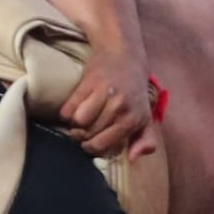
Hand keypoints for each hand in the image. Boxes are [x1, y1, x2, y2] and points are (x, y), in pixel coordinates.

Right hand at [59, 45, 155, 159]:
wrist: (124, 55)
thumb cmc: (134, 92)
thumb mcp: (145, 117)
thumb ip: (145, 141)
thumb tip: (132, 158)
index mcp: (133, 119)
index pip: (101, 145)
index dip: (92, 147)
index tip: (92, 140)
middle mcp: (120, 106)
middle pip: (88, 134)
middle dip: (82, 135)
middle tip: (86, 127)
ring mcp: (104, 93)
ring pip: (77, 122)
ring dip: (74, 123)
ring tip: (81, 117)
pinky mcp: (88, 82)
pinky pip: (68, 109)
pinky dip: (67, 111)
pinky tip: (76, 106)